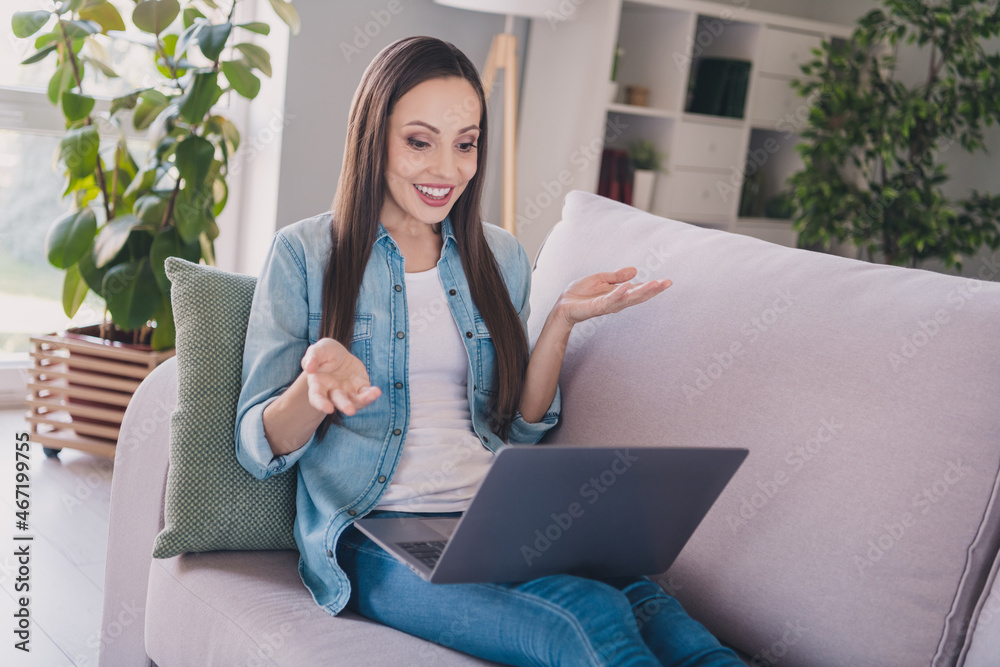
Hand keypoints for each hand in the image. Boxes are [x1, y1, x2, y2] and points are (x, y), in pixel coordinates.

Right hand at [301, 338, 380, 415]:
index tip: (328, 409)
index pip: (317, 397)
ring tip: (372, 395)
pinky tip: (376, 391)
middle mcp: (332, 392)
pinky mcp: (360, 387)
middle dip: (344, 406)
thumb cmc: (324, 353)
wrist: (338, 354)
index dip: (321, 404)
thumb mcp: (318, 350)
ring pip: (354, 401)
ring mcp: (347, 392)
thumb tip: (309, 367)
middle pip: (338, 401)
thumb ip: (312, 357)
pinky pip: (366, 393)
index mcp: (318, 384)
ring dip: (363, 400)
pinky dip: (371, 394)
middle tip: (350, 411)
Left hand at [555, 267, 670, 326]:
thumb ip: (616, 276)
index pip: (638, 290)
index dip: (652, 287)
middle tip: (667, 283)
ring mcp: (607, 305)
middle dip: (653, 290)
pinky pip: (610, 300)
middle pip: (638, 296)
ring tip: (654, 284)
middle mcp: (616, 302)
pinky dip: (619, 293)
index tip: (667, 282)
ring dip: (641, 291)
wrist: (562, 305)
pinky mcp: (597, 307)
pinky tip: (628, 287)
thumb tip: (635, 271)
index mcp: (618, 294)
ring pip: (628, 299)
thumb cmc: (580, 293)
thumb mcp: (600, 279)